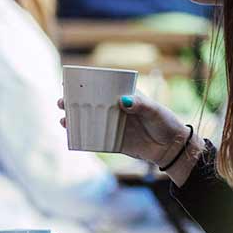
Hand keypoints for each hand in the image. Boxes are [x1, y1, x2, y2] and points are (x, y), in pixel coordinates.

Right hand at [57, 92, 187, 166]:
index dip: (85, 85)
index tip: (70, 84)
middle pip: (90, 103)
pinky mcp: (114, 142)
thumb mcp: (154, 111)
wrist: (171, 148)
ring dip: (74, 120)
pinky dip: (83, 137)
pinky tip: (72, 135)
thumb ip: (140, 105)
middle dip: (73, 102)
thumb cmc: (165, 123)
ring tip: (63, 120)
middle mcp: (116, 109)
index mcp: (124, 96)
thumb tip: (122, 101)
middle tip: (62, 102)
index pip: (102, 87)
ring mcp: (114, 125)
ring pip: (90, 120)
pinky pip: (95, 139)